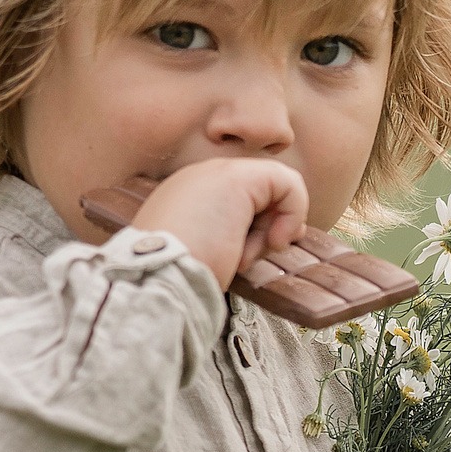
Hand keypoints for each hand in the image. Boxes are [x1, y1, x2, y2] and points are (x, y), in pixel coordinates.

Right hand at [130, 158, 307, 285]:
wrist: (157, 277)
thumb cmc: (175, 278)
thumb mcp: (205, 256)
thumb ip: (235, 239)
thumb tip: (281, 233)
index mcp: (187, 197)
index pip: (239, 201)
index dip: (257, 228)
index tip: (253, 255)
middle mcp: (201, 178)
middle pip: (259, 195)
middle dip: (265, 229)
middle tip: (249, 257)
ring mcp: (218, 173)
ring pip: (274, 190)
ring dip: (271, 229)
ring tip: (245, 255)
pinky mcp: (239, 177)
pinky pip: (289, 182)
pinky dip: (293, 213)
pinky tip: (275, 240)